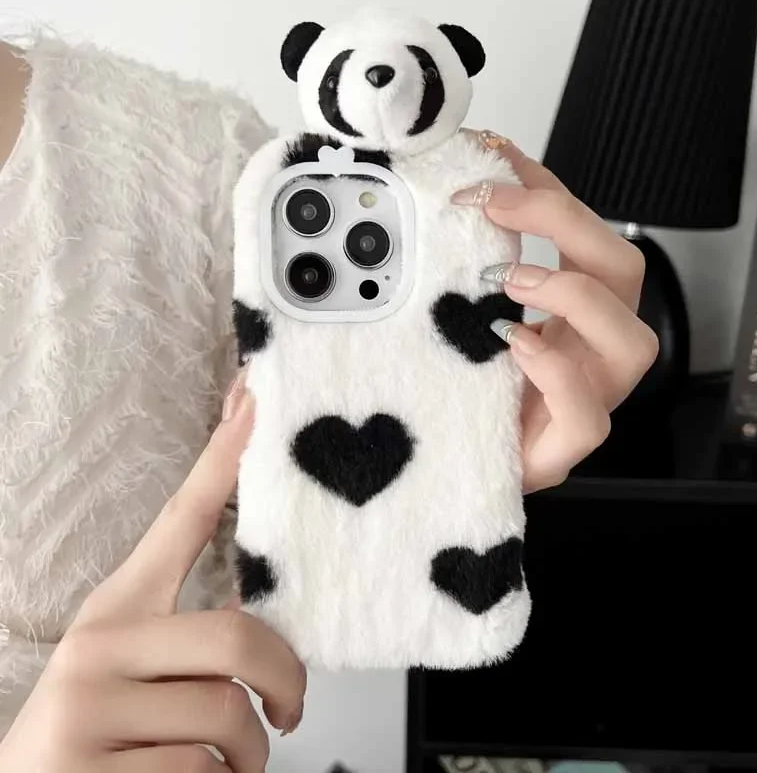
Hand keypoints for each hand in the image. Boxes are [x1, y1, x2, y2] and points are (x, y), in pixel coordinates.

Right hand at [0, 371, 305, 772]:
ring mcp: (84, 708)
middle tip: (290, 712)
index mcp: (114, 611)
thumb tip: (254, 622)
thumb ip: (187, 642)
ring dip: (251, 756)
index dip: (223, 460)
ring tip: (231, 766)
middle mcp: (96, 646)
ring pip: (228, 716)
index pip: (180, 519)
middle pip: (236, 638)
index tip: (254, 403)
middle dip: (285, 683)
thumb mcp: (133, 676)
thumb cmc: (93, 741)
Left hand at [456, 129, 658, 492]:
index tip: (497, 159)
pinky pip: (590, 419)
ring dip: (573, 294)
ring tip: (509, 280)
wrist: (445, 468)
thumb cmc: (460, 390)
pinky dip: (558, 374)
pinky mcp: (562, 452)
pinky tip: (516, 346)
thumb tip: (445, 201)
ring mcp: (586, 402)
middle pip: (623, 271)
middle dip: (564, 222)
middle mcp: (589, 352)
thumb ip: (465, 272)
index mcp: (572, 315)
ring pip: (632, 343)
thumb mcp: (459, 317)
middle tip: (493, 204)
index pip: (584, 236)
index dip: (550, 191)